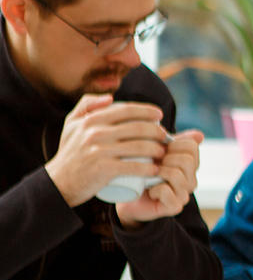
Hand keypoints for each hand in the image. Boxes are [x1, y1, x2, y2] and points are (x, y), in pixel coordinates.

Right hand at [44, 95, 168, 206]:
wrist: (59, 182)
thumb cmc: (71, 151)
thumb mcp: (72, 124)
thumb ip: (87, 104)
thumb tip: (110, 97)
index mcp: (91, 120)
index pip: (127, 110)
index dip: (147, 110)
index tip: (159, 115)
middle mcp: (95, 133)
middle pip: (138, 128)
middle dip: (158, 131)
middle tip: (165, 136)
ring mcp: (100, 151)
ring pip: (140, 147)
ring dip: (158, 149)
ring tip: (163, 152)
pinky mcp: (104, 169)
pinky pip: (134, 166)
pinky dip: (149, 168)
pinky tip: (156, 169)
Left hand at [116, 129, 203, 225]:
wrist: (128, 196)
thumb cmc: (141, 171)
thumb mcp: (156, 152)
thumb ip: (174, 142)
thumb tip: (200, 135)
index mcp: (190, 165)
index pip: (192, 147)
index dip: (173, 144)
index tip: (159, 151)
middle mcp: (191, 180)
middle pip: (187, 160)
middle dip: (165, 159)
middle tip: (153, 164)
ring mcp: (184, 194)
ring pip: (177, 175)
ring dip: (158, 173)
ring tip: (150, 176)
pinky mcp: (174, 207)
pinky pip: (166, 191)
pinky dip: (154, 189)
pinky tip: (149, 190)